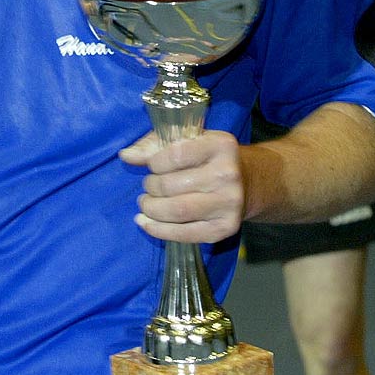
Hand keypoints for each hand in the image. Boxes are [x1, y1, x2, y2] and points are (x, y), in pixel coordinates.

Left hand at [118, 129, 247, 242]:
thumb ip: (154, 145)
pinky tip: (147, 223)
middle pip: (172, 186)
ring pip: (176, 211)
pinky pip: (185, 234)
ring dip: (151, 209)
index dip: (154, 163)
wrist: (247, 182)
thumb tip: (126, 156)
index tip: (152, 166)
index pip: (176, 155)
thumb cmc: (207, 158)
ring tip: (146, 204)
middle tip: (148, 187)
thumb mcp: (186, 140)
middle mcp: (228, 174)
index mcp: (221, 145)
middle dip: (150, 188)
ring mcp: (229, 203)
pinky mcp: (225, 228)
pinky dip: (159, 230)